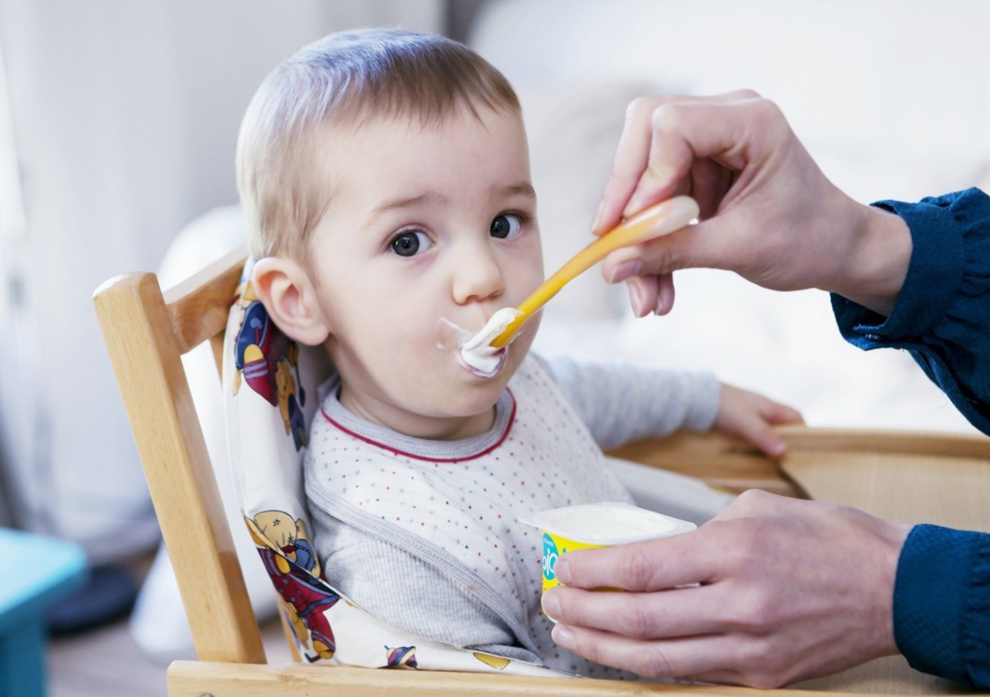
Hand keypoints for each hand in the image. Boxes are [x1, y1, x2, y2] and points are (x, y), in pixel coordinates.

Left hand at [541, 490, 910, 686]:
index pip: (640, 568)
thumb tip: (646, 554)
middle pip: (638, 619)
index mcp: (734, 550)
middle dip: (582, 613)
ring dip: (602, 648)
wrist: (895, 588)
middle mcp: (740, 603)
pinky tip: (619, 654)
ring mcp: (752, 649)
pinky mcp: (763, 677)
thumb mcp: (755, 509)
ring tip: (569, 633)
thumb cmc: (825, 537)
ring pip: (656, 659)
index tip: (562, 568)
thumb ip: (696, 534)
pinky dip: (647, 666)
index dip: (590, 571)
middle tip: (552, 603)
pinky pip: (691, 676)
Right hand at [593, 92, 911, 316]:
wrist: (837, 249)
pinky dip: (650, 240)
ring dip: (636, 235)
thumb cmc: (809, 241)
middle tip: (613, 251)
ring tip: (644, 297)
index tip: (633, 228)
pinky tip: (655, 287)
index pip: (672, 126)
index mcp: (752, 122)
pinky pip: (654, 194)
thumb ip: (673, 251)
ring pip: (642, 174)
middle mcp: (726, 117)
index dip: (644, 177)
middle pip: (644, 136)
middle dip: (625, 199)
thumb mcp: (739, 249)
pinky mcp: (697, 165)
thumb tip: (612, 265)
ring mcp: (710, 139)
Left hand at [715, 384, 803, 457]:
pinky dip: (755, 443)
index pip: (797, 418)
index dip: (804, 432)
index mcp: (771, 407)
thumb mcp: (747, 423)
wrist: (697, 397)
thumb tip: (785, 452)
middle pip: (783, 426)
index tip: (805, 451)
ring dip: (769, 444)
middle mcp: (763, 410)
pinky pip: (753, 433)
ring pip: (767, 430)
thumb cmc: (724, 406)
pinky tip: (751, 454)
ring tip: (771, 462)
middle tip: (787, 461)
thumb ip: (765, 436)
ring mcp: (750, 414)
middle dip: (786, 441)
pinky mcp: (737, 420)